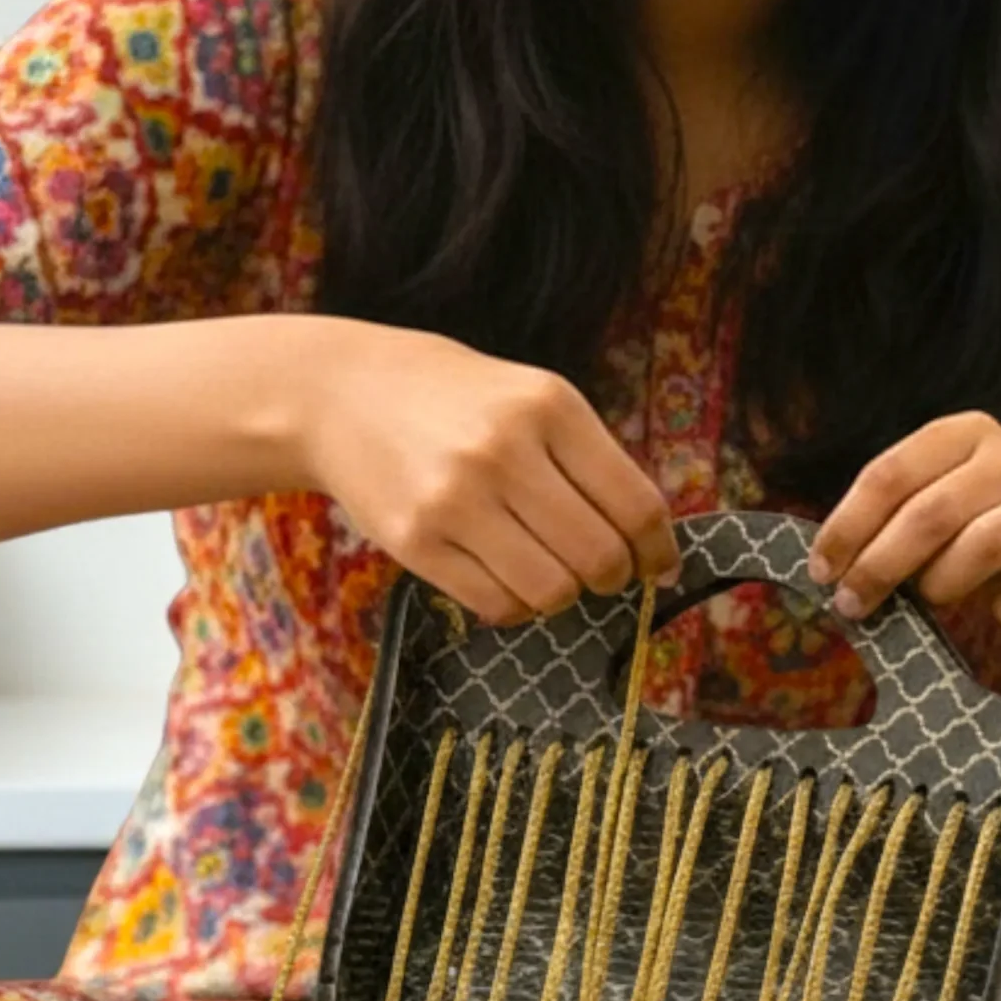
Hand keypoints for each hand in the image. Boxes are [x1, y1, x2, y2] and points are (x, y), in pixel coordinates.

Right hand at [293, 319, 679, 628]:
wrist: (342, 394)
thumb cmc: (456, 400)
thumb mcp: (532, 397)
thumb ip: (587, 457)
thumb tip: (649, 540)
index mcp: (550, 407)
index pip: (635, 504)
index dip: (657, 549)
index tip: (658, 564)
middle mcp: (506, 451)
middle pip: (599, 556)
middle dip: (613, 578)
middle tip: (603, 575)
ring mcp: (457, 499)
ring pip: (551, 590)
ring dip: (563, 595)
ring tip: (549, 573)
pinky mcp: (416, 542)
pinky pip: (496, 605)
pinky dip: (515, 606)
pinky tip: (505, 578)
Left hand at [805, 411, 1000, 649]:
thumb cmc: (986, 534)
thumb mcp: (938, 510)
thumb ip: (890, 521)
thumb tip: (828, 565)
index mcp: (968, 433)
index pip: (891, 472)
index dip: (848, 524)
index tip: (821, 569)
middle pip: (931, 511)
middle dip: (880, 563)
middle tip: (852, 604)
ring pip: (984, 545)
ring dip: (942, 583)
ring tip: (932, 600)